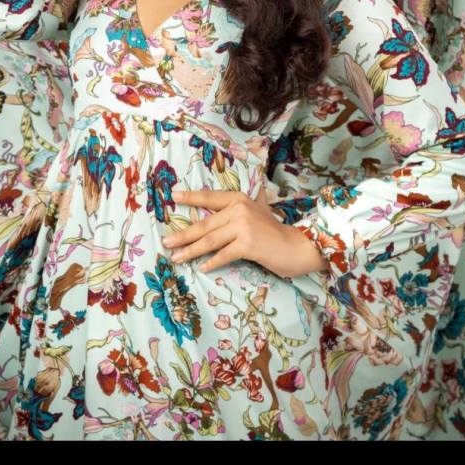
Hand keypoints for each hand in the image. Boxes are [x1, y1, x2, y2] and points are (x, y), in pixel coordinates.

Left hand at [162, 185, 330, 279]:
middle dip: (183, 235)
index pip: (209, 198)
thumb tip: (230, 204)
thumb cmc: (275, 231)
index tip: (173, 196)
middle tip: (166, 242)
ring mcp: (243, 226)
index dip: (191, 197)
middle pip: (205, 224)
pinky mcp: (247, 244)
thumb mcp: (259, 211)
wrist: (297, 246)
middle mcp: (239, 209)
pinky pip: (223, 254)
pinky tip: (202, 268)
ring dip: (190, 250)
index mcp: (239, 199)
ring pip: (210, 240)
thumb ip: (244, 206)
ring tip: (176, 257)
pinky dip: (212, 262)